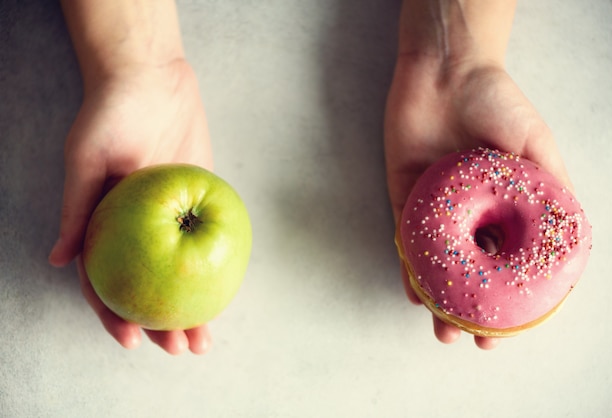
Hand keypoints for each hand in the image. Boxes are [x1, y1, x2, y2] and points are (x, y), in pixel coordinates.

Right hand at [49, 59, 212, 353]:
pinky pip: (206, 241)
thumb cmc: (109, 114)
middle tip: (182, 349)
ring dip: (191, 308)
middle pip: (149, 286)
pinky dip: (212, 269)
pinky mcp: (199, 197)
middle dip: (162, 323)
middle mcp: (138, 228)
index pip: (107, 282)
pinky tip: (223, 294)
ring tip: (205, 338)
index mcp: (106, 225)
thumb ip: (76, 210)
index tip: (132, 340)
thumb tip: (57, 260)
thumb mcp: (85, 161)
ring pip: (181, 272)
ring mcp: (170, 216)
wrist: (151, 78)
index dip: (116, 315)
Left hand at [384, 56, 571, 348]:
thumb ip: (551, 191)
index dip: (508, 297)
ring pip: (433, 264)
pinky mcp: (403, 195)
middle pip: (466, 270)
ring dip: (436, 300)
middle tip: (471, 339)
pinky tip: (415, 293)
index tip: (511, 329)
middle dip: (468, 309)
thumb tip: (568, 238)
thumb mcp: (537, 149)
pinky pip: (404, 238)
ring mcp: (433, 207)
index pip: (503, 261)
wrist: (449, 71)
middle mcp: (466, 213)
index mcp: (499, 207)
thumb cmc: (498, 105)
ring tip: (444, 331)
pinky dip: (409, 267)